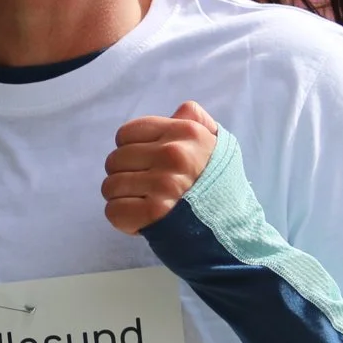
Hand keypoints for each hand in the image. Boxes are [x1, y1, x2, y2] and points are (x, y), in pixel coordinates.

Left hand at [102, 101, 219, 234]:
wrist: (233, 232)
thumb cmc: (221, 187)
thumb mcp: (218, 146)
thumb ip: (197, 122)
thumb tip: (180, 110)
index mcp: (185, 132)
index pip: (125, 134)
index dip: (130, 150)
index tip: (146, 165)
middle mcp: (173, 154)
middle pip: (114, 160)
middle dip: (126, 176)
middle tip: (146, 189)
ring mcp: (163, 184)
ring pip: (110, 186)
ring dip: (123, 199)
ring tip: (146, 204)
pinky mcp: (154, 213)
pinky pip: (113, 211)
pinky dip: (123, 219)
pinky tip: (143, 220)